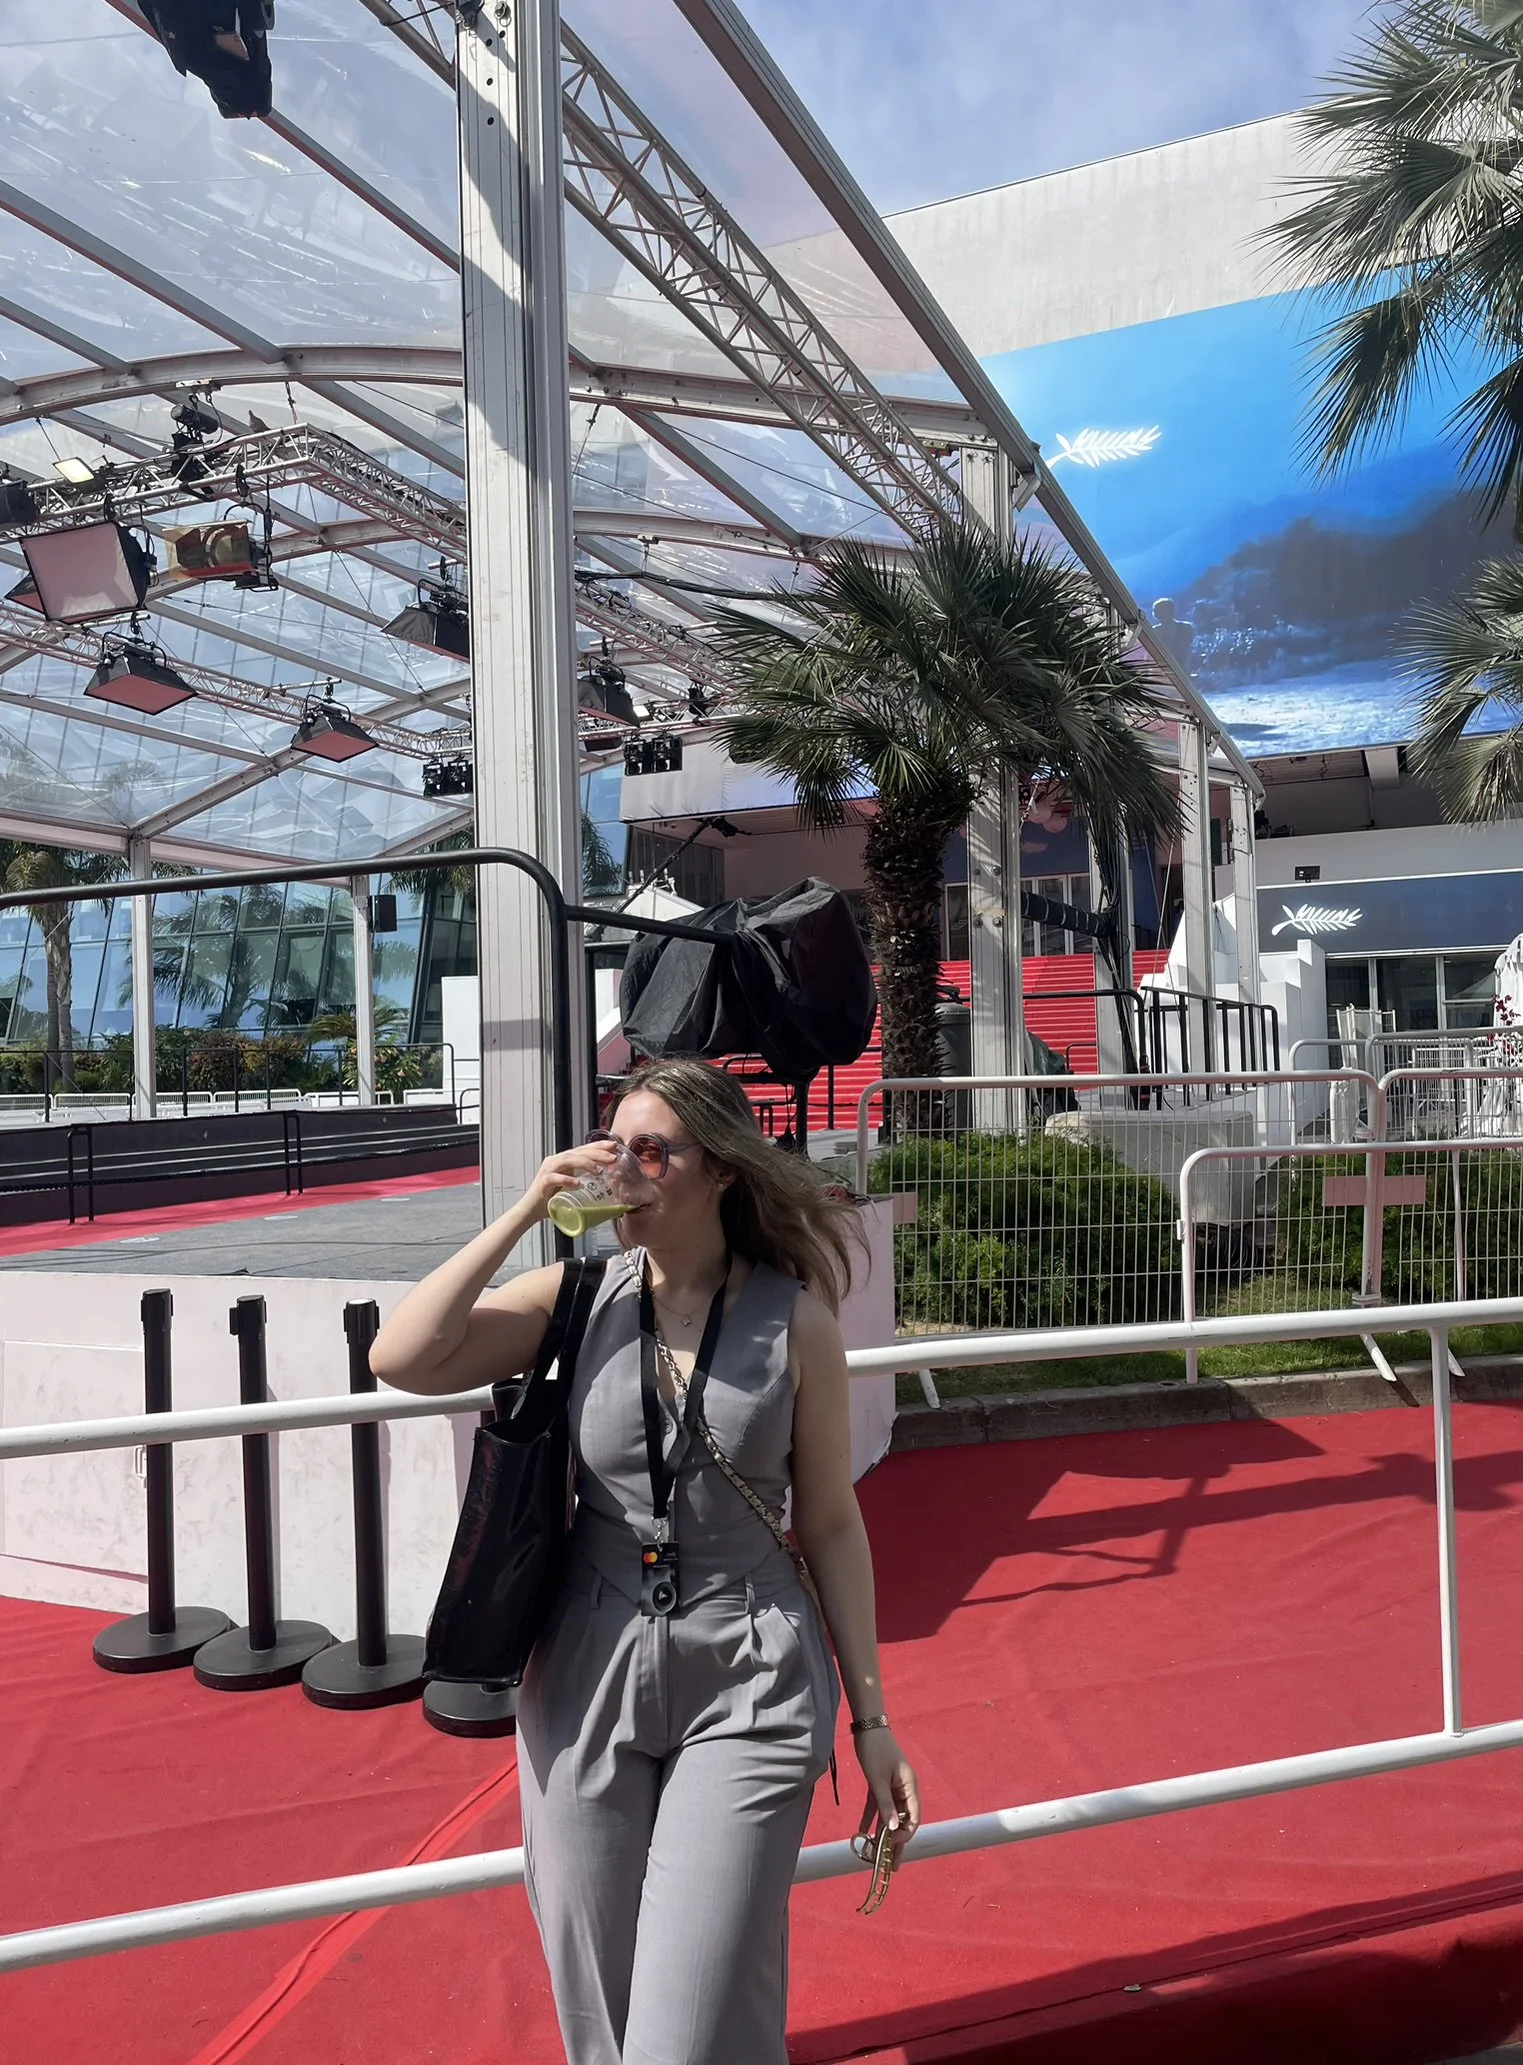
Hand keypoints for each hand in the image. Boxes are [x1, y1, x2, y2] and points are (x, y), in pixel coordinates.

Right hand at [523, 1142, 616, 1220]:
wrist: (529, 1211)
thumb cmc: (551, 1200)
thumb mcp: (571, 1189)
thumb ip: (584, 1183)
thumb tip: (608, 1187)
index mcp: (563, 1161)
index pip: (582, 1149)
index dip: (598, 1146)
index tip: (614, 1146)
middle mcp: (555, 1162)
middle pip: (578, 1152)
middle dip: (597, 1153)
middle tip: (613, 1158)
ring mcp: (547, 1171)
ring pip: (567, 1160)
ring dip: (585, 1163)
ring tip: (599, 1170)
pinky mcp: (542, 1182)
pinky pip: (554, 1178)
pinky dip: (567, 1180)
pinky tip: (578, 1184)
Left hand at [854, 1726, 919, 1857]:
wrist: (868, 1727)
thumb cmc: (876, 1750)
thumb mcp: (878, 1779)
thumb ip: (885, 1805)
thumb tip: (894, 1829)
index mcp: (910, 1787)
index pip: (914, 1818)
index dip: (904, 1834)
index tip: (890, 1844)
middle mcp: (904, 1790)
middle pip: (903, 1821)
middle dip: (897, 1844)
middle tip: (892, 1867)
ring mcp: (893, 1788)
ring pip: (890, 1816)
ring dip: (883, 1835)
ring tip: (877, 1857)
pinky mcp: (880, 1784)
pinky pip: (878, 1806)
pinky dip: (871, 1818)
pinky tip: (862, 1832)